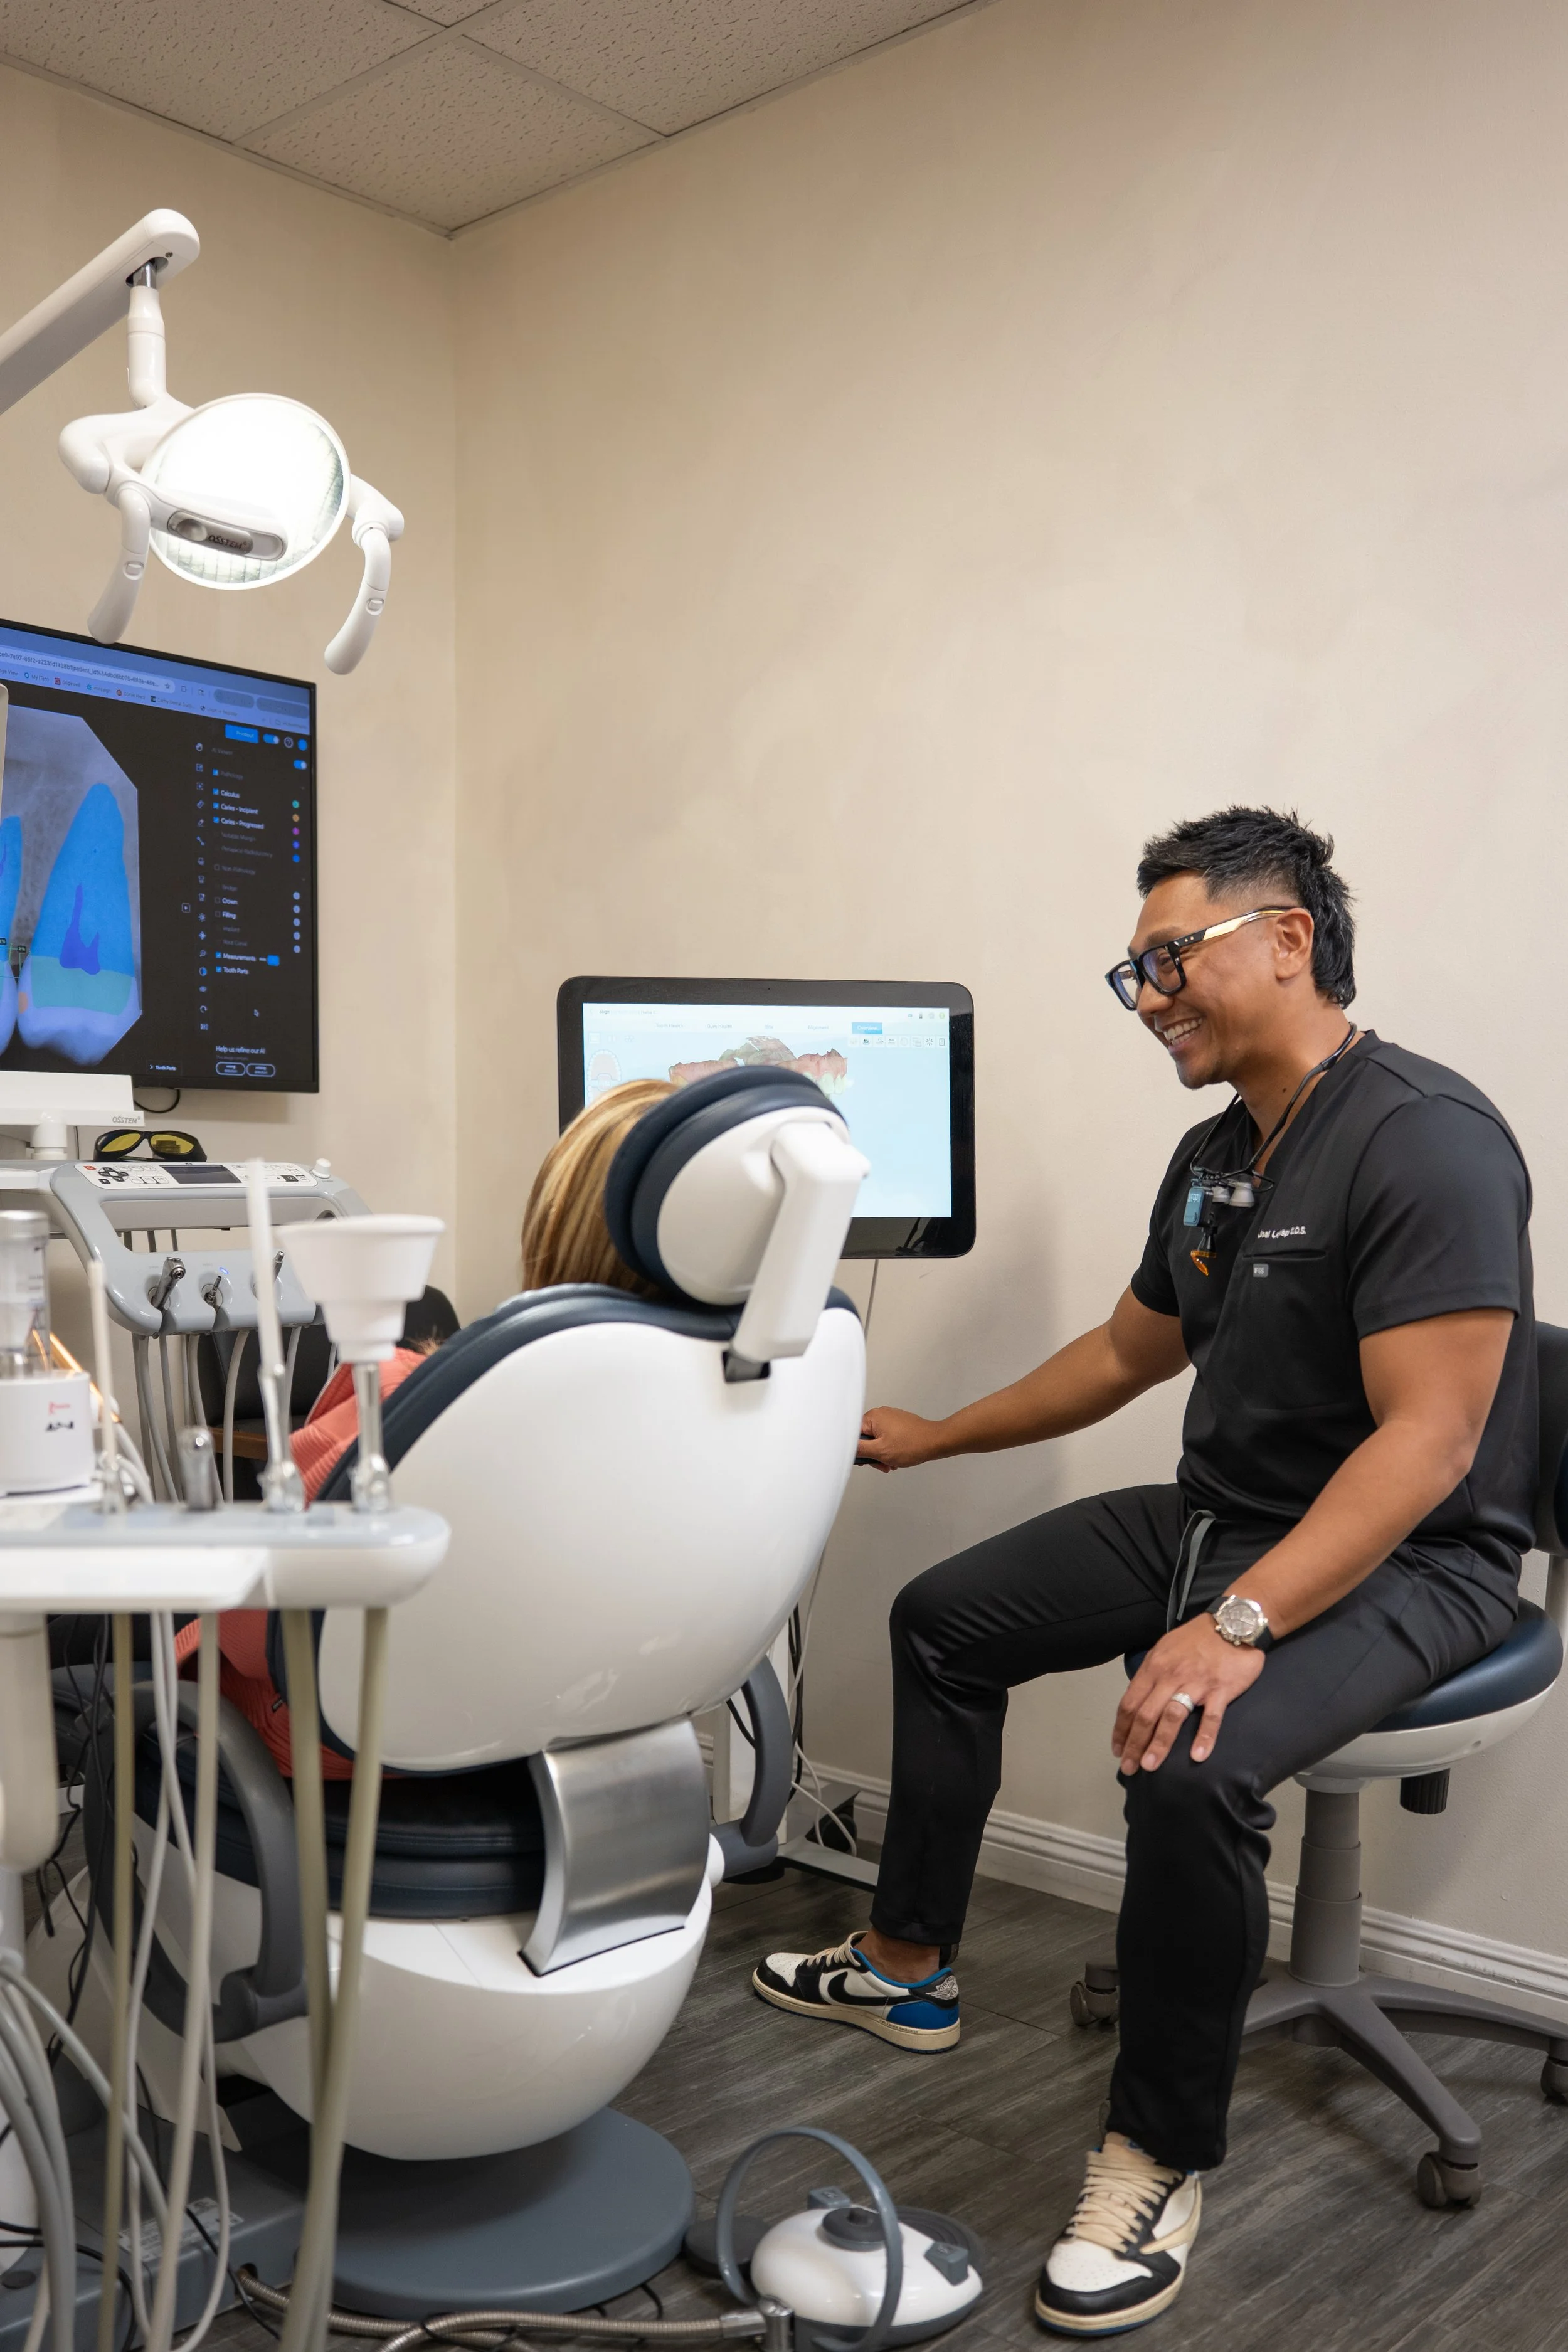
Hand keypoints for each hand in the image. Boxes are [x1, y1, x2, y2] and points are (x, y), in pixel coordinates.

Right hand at [856, 1406, 942, 1471]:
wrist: (936, 1441)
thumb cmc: (913, 1444)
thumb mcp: (881, 1451)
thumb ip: (860, 1450)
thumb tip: (847, 1448)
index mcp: (873, 1417)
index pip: (854, 1433)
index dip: (857, 1449)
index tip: (863, 1459)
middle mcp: (881, 1414)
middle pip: (866, 1437)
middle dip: (873, 1454)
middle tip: (882, 1464)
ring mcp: (891, 1418)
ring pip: (877, 1440)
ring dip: (882, 1454)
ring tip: (892, 1462)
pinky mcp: (899, 1424)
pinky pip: (887, 1437)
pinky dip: (889, 1449)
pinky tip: (897, 1457)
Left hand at [1112, 1615, 1264, 1772]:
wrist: (1233, 1622)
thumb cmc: (1197, 1638)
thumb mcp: (1165, 1648)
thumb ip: (1152, 1673)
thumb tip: (1139, 1697)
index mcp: (1154, 1667)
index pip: (1129, 1703)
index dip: (1121, 1729)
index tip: (1117, 1750)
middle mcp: (1170, 1676)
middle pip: (1145, 1714)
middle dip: (1134, 1743)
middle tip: (1128, 1767)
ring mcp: (1196, 1683)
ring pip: (1171, 1717)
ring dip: (1159, 1744)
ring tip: (1150, 1766)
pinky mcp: (1220, 1689)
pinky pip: (1211, 1717)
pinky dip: (1204, 1737)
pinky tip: (1197, 1756)